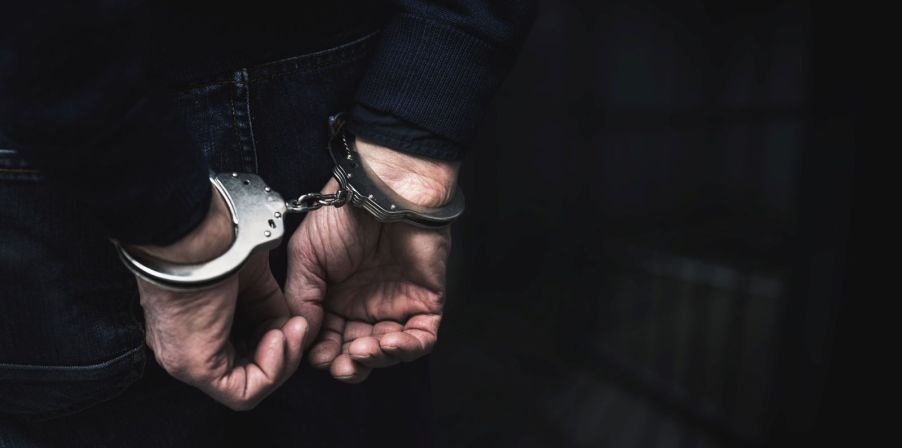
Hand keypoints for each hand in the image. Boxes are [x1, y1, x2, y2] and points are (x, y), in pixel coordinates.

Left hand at [133, 191, 308, 409]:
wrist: (197, 233)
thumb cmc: (219, 245)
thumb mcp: (258, 284)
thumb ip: (272, 312)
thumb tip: (292, 329)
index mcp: (197, 327)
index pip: (245, 353)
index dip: (277, 342)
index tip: (294, 320)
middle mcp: (188, 349)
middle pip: (248, 373)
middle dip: (284, 354)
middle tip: (297, 327)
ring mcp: (188, 362)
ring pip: (247, 387)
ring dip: (282, 361)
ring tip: (290, 330)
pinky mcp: (194, 367)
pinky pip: (242, 392)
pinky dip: (271, 369)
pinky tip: (278, 337)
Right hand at [285, 137, 458, 382]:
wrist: (384, 190)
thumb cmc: (344, 216)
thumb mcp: (305, 256)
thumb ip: (301, 298)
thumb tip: (300, 336)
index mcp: (335, 299)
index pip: (329, 341)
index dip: (323, 355)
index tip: (316, 355)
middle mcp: (365, 307)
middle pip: (358, 354)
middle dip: (348, 365)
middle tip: (340, 363)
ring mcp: (397, 306)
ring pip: (389, 352)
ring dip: (375, 359)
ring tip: (362, 351)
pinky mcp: (426, 302)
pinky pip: (421, 339)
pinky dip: (406, 348)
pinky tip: (388, 342)